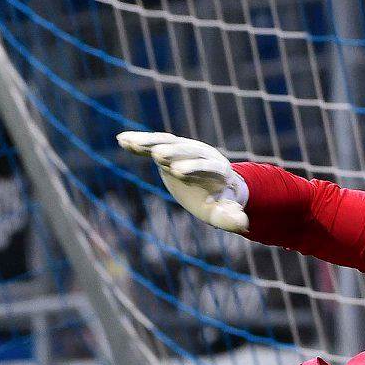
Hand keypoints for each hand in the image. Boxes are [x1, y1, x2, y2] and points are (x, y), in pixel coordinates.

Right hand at [116, 131, 249, 233]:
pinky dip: (139, 142)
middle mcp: (201, 154)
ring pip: (168, 142)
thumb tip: (244, 225)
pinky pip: (153, 143)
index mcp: (217, 169)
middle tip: (159, 155)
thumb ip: (231, 217)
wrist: (217, 184)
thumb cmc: (220, 202)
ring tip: (131, 143)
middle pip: (187, 150)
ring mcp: (185, 149)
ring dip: (150, 143)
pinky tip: (121, 140)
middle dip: (173, 152)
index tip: (178, 171)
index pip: (207, 166)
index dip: (194, 167)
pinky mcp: (170, 148)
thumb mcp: (224, 212)